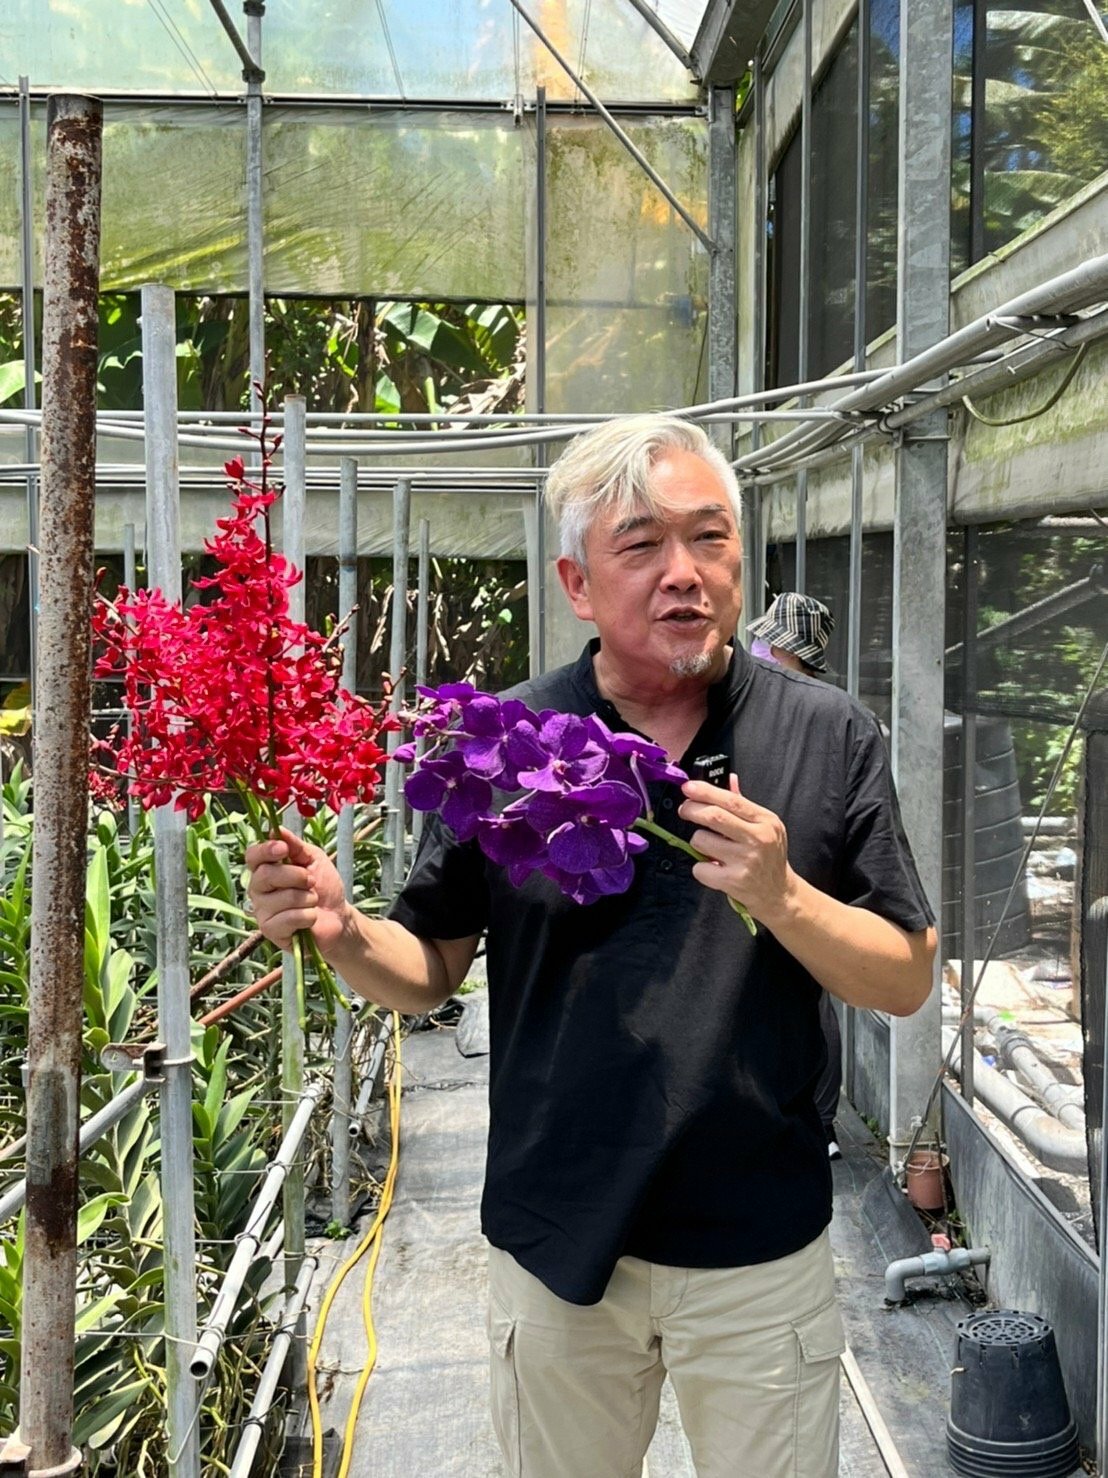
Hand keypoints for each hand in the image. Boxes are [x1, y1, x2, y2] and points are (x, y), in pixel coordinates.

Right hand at [245, 826, 348, 953]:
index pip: (252, 856)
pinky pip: (289, 918)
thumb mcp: (314, 859)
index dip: (265, 851)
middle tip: (312, 881)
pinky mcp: (270, 931)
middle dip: (296, 876)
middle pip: (265, 875)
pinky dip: (308, 916)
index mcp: (266, 869)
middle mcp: (258, 890)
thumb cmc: (324, 887)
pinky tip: (309, 919)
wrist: (339, 917)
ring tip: (312, 902)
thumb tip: (277, 829)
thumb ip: (296, 845)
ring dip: (307, 898)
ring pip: (283, 897)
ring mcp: (262, 912)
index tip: (283, 849)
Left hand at [678, 773, 792, 925]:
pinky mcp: (734, 881)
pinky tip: (713, 868)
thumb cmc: (769, 858)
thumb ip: (744, 805)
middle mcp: (758, 839)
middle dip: (691, 809)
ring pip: (701, 840)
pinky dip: (701, 867)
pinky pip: (700, 868)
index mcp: (765, 821)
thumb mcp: (765, 827)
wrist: (779, 894)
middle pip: (714, 817)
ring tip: (709, 847)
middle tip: (684, 810)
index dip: (706, 791)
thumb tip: (729, 779)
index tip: (688, 787)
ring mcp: (746, 861)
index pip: (731, 800)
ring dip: (697, 841)